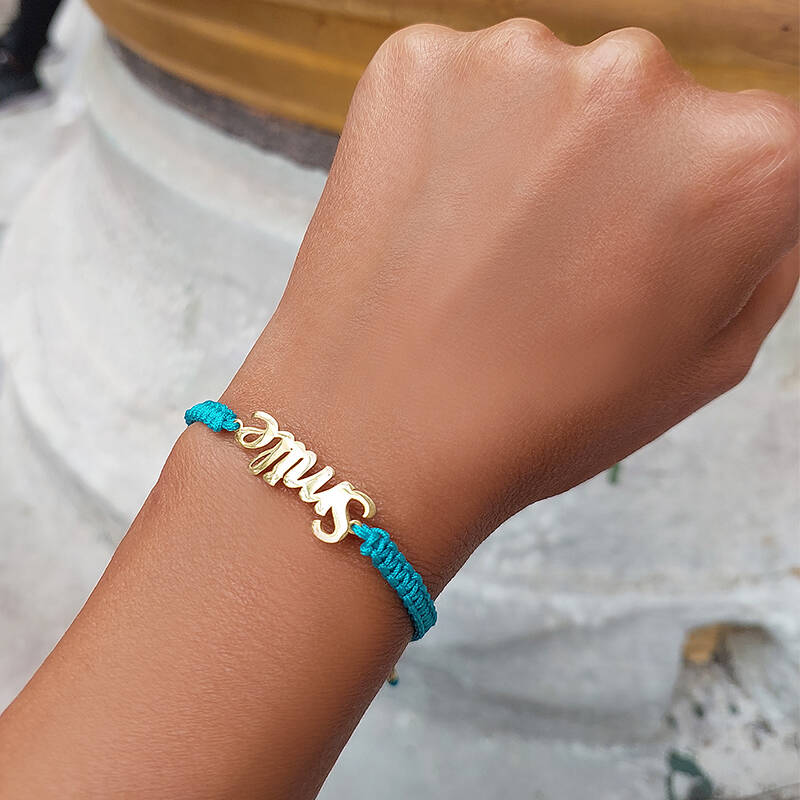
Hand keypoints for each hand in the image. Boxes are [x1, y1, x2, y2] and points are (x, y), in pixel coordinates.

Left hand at [225, 20, 798, 587]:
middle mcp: (641, 78)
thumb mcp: (704, 364)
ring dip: (529, 149)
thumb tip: (751, 195)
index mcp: (741, 158)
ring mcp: (518, 58)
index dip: (694, 204)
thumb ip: (760, 257)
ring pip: (548, 89)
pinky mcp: (416, 62)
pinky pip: (458, 88)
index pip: (751, 143)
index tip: (646, 246)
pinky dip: (451, 140)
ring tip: (484, 248)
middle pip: (648, 104)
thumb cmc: (541, 416)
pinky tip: (434, 219)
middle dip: (616, 169)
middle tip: (555, 259)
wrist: (379, 431)